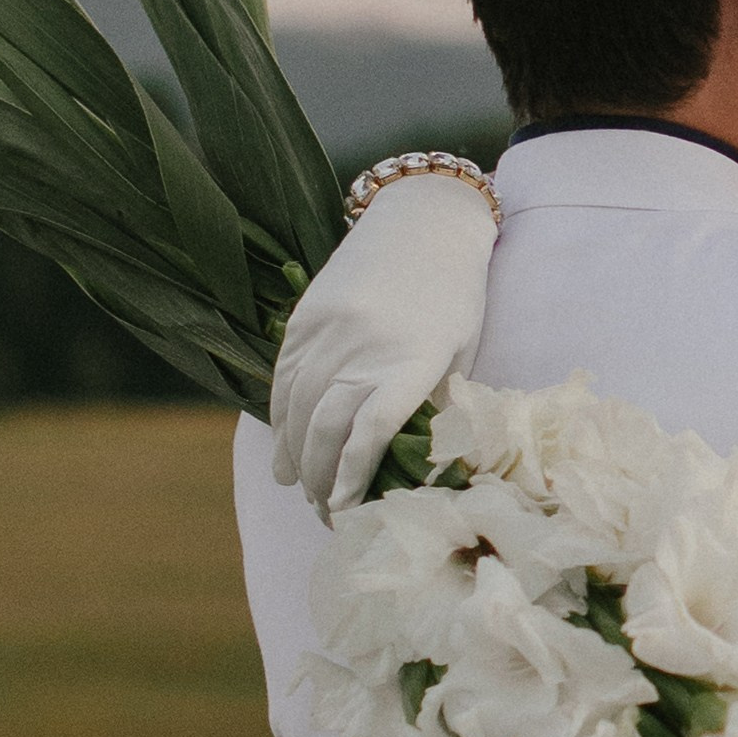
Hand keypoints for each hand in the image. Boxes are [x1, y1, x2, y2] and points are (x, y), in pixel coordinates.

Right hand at [269, 170, 499, 514]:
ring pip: (296, 408)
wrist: (424, 221)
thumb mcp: (458, 354)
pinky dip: (279, 421)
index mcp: (410, 360)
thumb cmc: (455, 296)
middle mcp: (362, 346)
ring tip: (303, 492)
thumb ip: (434, 407)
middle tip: (327, 515)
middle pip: (325, 427)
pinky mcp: (305, 317)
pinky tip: (283, 453)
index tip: (348, 511)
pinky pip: (283, 379)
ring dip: (296, 457)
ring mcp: (327, 330)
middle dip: (322, 480)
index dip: (354, 478)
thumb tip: (416, 471)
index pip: (370, 432)